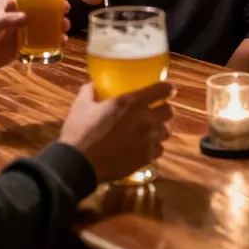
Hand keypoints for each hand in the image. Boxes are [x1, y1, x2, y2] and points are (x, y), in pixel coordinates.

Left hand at [0, 0, 68, 75]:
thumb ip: (8, 20)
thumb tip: (27, 17)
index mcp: (12, 6)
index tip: (62, 3)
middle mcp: (19, 17)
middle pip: (42, 13)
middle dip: (56, 16)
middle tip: (66, 20)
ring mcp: (22, 32)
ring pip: (43, 28)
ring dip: (56, 29)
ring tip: (65, 34)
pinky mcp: (22, 47)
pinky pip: (39, 44)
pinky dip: (51, 44)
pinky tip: (60, 45)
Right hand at [60, 82, 174, 183]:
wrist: (79, 164)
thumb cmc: (80, 131)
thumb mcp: (81, 104)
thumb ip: (91, 90)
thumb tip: (95, 85)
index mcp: (131, 102)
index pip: (162, 90)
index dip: (168, 88)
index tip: (169, 90)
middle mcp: (145, 119)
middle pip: (169, 112)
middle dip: (164, 110)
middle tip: (155, 112)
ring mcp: (148, 140)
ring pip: (166, 132)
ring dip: (159, 129)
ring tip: (148, 132)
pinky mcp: (146, 157)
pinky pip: (159, 149)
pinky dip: (154, 147)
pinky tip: (144, 147)